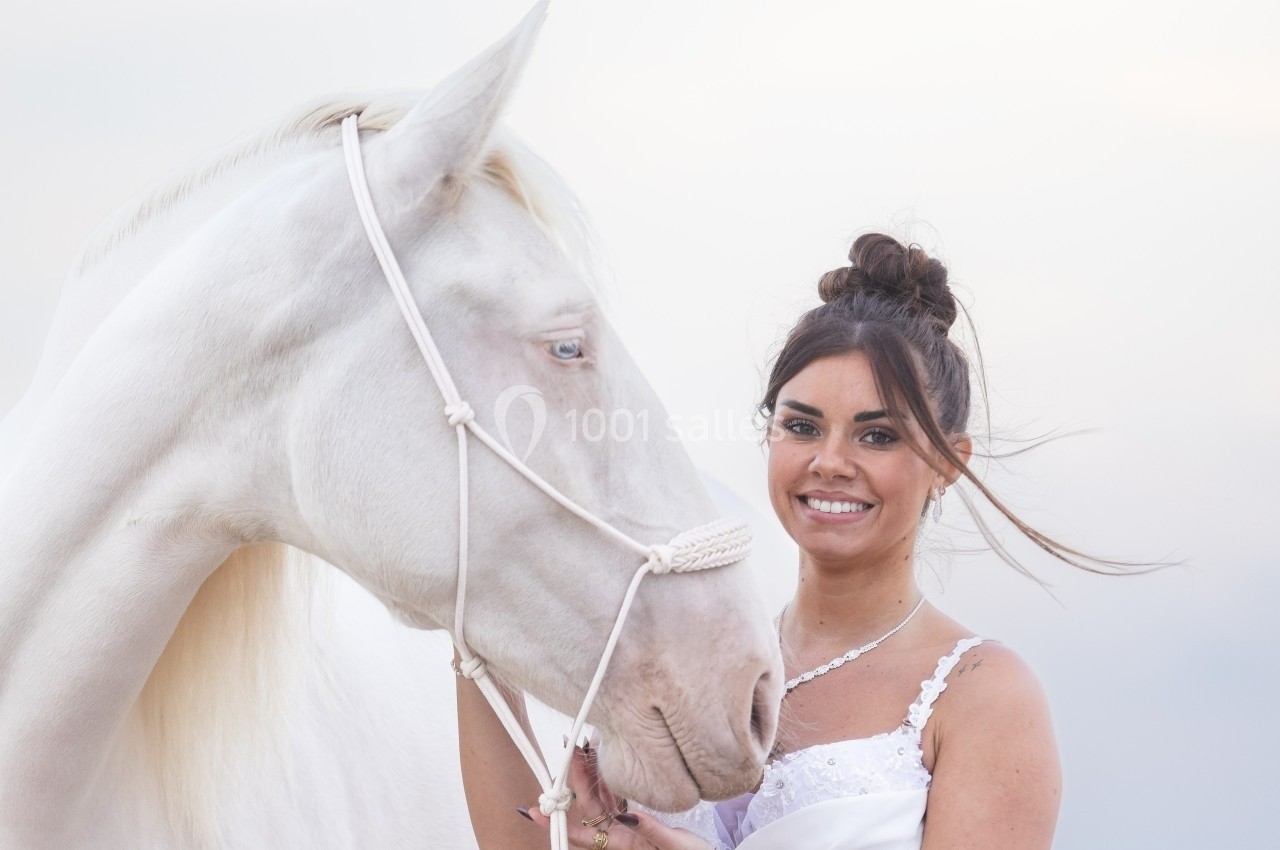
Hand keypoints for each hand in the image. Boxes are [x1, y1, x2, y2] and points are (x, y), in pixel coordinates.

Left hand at [525, 743, 711, 849]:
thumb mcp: (673, 846)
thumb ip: (650, 830)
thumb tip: (629, 815)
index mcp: (622, 845)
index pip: (582, 832)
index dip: (558, 821)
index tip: (535, 810)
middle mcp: (617, 836)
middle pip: (587, 806)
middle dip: (573, 779)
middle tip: (566, 750)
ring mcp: (624, 827)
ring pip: (598, 799)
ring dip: (587, 775)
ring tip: (578, 748)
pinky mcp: (633, 820)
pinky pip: (613, 798)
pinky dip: (605, 778)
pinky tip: (600, 760)